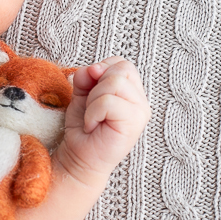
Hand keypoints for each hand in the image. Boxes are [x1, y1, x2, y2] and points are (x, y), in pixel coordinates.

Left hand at [58, 57, 149, 185]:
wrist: (79, 156)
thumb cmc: (84, 126)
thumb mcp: (82, 93)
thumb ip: (87, 76)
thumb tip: (94, 68)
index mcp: (133, 92)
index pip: (122, 63)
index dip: (101, 71)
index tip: (91, 92)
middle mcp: (141, 101)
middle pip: (121, 69)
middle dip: (97, 86)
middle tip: (93, 108)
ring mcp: (140, 112)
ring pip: (114, 83)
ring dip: (94, 100)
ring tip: (93, 117)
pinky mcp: (134, 123)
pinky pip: (109, 101)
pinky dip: (93, 112)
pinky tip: (93, 125)